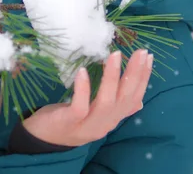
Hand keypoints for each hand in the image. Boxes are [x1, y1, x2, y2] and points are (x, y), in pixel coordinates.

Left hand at [23, 49, 152, 146]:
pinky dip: (83, 89)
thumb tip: (139, 101)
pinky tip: (83, 71)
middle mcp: (105, 123)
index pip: (134, 98)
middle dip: (134, 74)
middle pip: (124, 98)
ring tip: (115, 54)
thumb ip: (115, 107)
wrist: (44, 139)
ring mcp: (88, 124)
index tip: (148, 57)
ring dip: (112, 78)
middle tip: (140, 52)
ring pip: (106, 102)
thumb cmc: (71, 120)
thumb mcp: (96, 113)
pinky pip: (80, 106)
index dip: (143, 78)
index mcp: (113, 119)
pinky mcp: (70, 122)